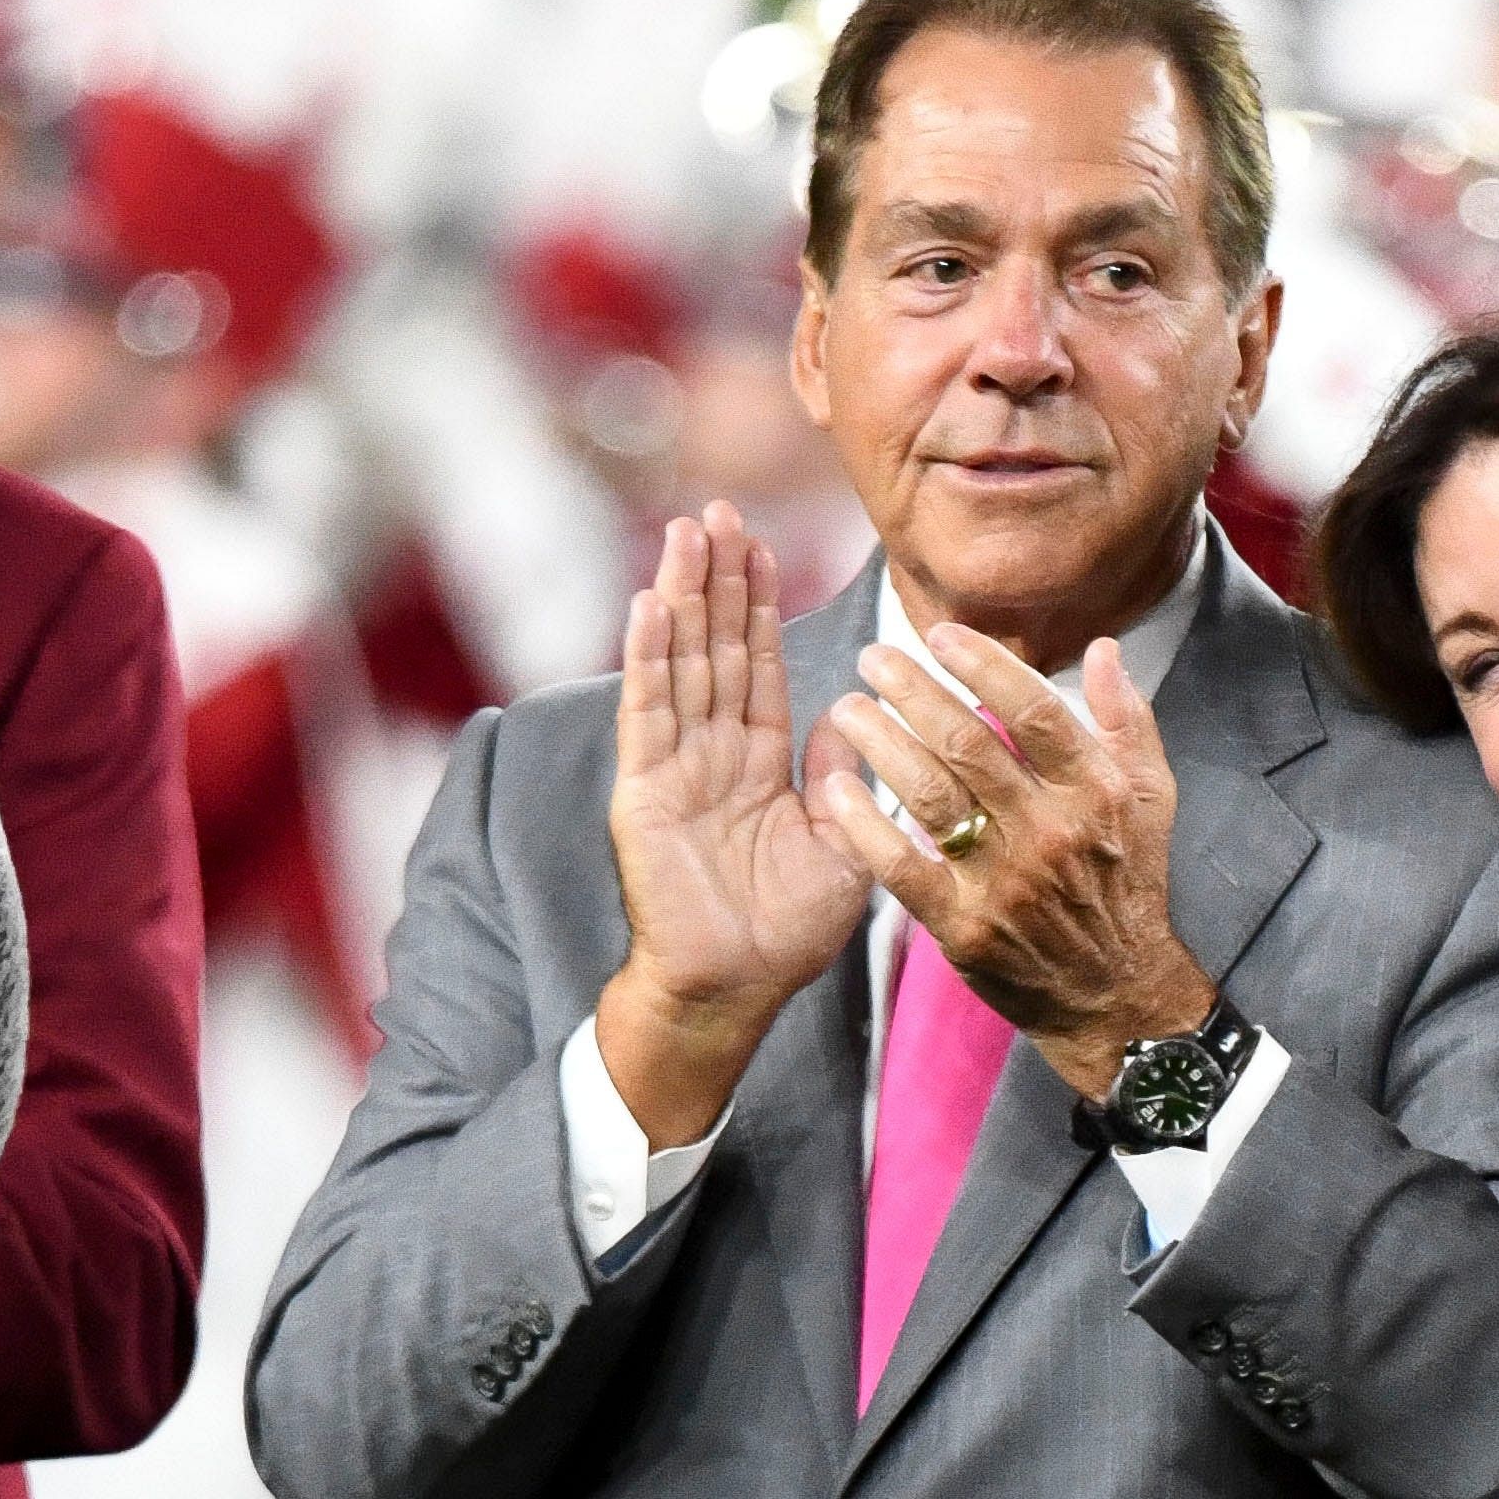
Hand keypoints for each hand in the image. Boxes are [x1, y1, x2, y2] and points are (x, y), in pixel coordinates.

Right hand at [599, 508, 872, 1145]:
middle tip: (717, 510)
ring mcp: (673, 767)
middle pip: (716, 647)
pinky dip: (648, 658)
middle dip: (717, 580)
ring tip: (685, 535)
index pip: (759, 664)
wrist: (734, 989)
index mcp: (760, 761)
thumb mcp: (842, 843)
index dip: (758, 604)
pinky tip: (649, 605)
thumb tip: (855, 715)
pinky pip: (648, 713)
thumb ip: (843, 776)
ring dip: (682, 598)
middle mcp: (712, 752)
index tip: (759, 541)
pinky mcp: (643, 790)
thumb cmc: (787, 931)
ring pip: (680, 663)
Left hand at [821, 622, 1209, 1098]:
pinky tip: (837, 784)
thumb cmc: (1129, 885)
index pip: (1034, 710)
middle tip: (874, 657)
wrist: (1118, 995)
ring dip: (881, 743)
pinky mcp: (965, 927)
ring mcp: (1005, 882)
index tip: (938, 634)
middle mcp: (1051, 832)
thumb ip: (1128, 721)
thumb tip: (1102, 648)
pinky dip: (865, 824)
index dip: (982, 664)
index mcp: (1096, 792)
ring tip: (847, 706)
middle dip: (913, 692)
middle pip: (970, 744)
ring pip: (931, 795)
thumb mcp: (1150, 799)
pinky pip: (903, 866)